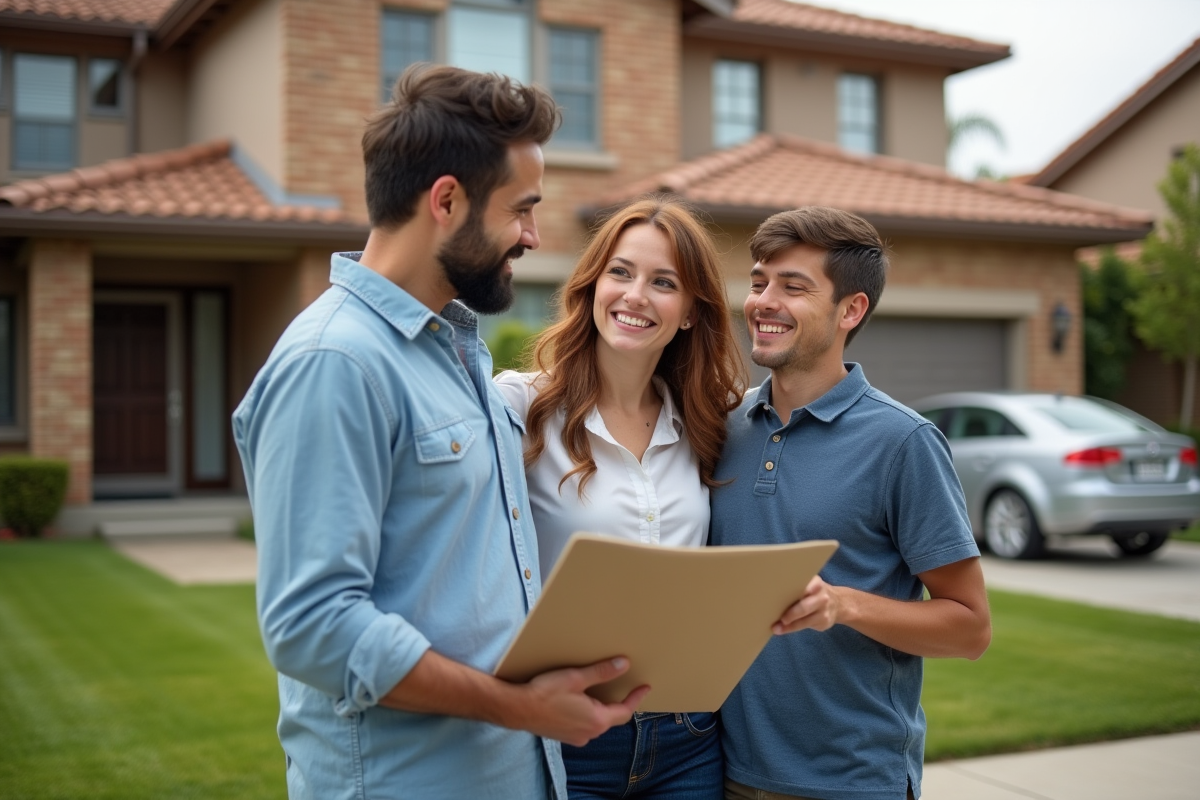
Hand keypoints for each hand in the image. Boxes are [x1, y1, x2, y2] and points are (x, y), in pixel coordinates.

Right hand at [518, 657, 650, 745]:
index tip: (645, 687)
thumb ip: (602, 673)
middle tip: (624, 686)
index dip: (636, 698)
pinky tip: (580, 701)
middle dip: (618, 702)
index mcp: (596, 720)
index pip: (624, 711)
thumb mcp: (576, 678)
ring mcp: (576, 737)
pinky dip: (588, 713)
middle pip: (612, 717)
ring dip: (601, 707)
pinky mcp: (565, 736)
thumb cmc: (544, 693)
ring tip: (601, 690)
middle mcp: (589, 733)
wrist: (517, 710)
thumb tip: (624, 665)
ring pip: (597, 721)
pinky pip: (584, 724)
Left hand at [773, 575, 840, 634]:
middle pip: (804, 607)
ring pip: (804, 620)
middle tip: (779, 619)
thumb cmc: (814, 593)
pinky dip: (793, 628)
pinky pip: (806, 626)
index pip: (803, 586)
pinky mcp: (824, 622)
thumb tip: (771, 592)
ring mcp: (824, 610)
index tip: (777, 594)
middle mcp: (821, 596)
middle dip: (791, 614)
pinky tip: (783, 629)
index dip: (791, 591)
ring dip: (789, 626)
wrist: (839, 604)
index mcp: (815, 583)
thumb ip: (797, 586)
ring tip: (776, 628)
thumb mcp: (810, 584)